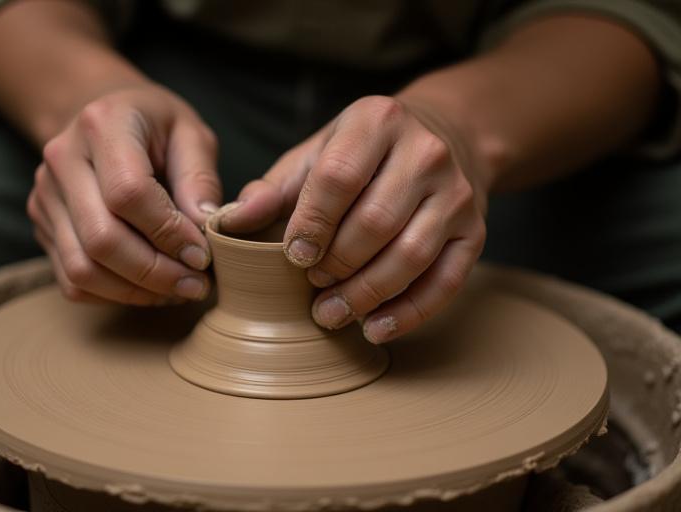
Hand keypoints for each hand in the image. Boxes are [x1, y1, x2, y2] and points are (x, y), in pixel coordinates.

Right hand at [27, 84, 220, 304]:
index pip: (128, 193)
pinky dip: (114, 295)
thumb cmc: (157, 126)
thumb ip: (200, 178)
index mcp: (102, 125)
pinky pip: (71, 280)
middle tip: (197, 285)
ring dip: (136, 292)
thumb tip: (205, 229)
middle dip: (156, 273)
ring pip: (82, 269)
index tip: (203, 255)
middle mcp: (63, 159)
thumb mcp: (191, 134)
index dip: (168, 233)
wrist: (105, 116)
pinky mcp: (43, 226)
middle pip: (101, 239)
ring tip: (178, 290)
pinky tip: (150, 289)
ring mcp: (45, 195)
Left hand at [222, 96, 486, 342]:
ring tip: (331, 314)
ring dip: (366, 294)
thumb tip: (229, 221)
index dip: (311, 225)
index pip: (339, 178)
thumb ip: (275, 188)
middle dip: (336, 265)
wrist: (444, 139)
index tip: (293, 257)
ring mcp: (457, 193)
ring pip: (411, 256)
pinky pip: (445, 282)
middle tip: (311, 288)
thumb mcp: (316, 155)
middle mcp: (426, 153)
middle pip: (376, 223)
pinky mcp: (475, 231)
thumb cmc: (363, 154)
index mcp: (377, 121)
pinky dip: (409, 313)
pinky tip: (375, 329)